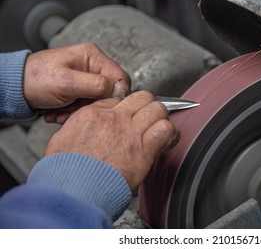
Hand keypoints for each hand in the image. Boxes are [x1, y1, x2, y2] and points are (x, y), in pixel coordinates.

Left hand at [23, 43, 130, 123]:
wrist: (14, 88)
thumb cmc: (35, 79)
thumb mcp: (67, 83)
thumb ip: (96, 85)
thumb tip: (120, 89)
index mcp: (92, 56)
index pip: (121, 78)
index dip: (116, 96)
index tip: (103, 107)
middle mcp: (92, 65)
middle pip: (109, 91)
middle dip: (92, 106)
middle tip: (75, 112)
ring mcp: (86, 77)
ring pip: (97, 101)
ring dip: (80, 112)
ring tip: (61, 113)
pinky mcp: (79, 89)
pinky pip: (85, 104)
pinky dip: (73, 112)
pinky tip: (59, 112)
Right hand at [44, 91, 179, 191]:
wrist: (74, 190)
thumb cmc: (66, 171)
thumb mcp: (62, 138)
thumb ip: (79, 126)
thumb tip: (89, 125)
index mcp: (93, 114)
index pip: (120, 99)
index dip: (128, 108)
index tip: (130, 118)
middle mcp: (114, 119)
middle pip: (143, 97)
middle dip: (148, 106)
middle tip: (148, 119)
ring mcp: (130, 132)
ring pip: (158, 109)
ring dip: (161, 118)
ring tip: (159, 129)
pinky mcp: (143, 150)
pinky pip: (166, 130)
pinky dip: (170, 134)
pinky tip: (166, 141)